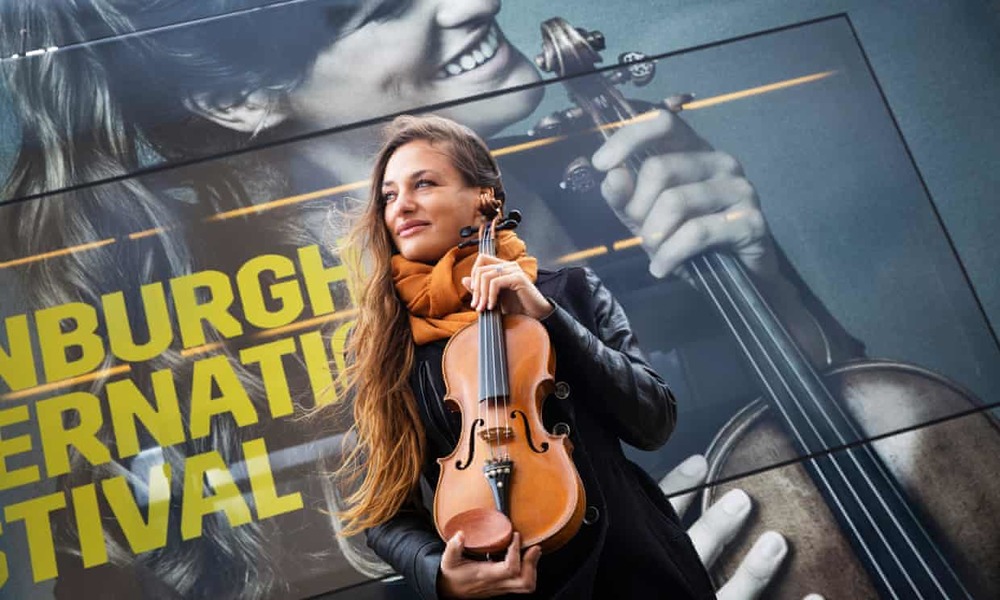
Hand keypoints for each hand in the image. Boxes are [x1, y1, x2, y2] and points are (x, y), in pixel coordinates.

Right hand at [438, 531, 541, 597]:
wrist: (449, 591)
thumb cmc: (451, 574)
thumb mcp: (448, 560)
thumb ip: (453, 547)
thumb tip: (460, 534)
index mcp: (486, 575)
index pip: (510, 568)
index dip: (516, 552)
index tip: (516, 535)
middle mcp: (497, 583)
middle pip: (524, 581)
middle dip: (532, 563)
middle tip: (534, 547)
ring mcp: (502, 587)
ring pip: (526, 585)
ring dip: (533, 568)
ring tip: (533, 552)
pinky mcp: (503, 587)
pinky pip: (523, 584)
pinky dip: (528, 571)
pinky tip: (524, 557)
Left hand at [462, 254, 552, 318]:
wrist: (534, 317)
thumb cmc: (516, 308)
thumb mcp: (493, 299)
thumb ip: (480, 289)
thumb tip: (464, 279)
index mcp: (502, 267)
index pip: (481, 259)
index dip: (473, 276)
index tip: (475, 296)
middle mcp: (508, 265)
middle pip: (480, 269)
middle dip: (475, 290)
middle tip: (477, 307)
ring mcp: (514, 270)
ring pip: (486, 276)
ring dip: (482, 295)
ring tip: (483, 309)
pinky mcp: (518, 278)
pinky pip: (496, 283)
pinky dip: (490, 296)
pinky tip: (493, 307)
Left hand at [592, 110, 775, 279]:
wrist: (734, 276)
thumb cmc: (687, 240)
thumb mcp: (645, 217)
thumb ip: (625, 197)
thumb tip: (612, 176)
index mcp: (694, 150)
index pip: (663, 122)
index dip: (629, 137)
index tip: (601, 164)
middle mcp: (719, 161)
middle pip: (659, 168)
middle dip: (637, 208)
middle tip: (640, 234)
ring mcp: (739, 188)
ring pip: (675, 202)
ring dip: (653, 236)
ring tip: (654, 254)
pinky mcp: (749, 220)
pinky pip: (695, 233)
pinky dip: (670, 255)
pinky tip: (662, 268)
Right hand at [661, 455, 823, 599]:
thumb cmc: (664, 578)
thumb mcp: (643, 557)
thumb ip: (661, 519)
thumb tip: (689, 467)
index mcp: (656, 563)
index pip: (661, 522)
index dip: (679, 491)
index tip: (700, 463)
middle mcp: (678, 583)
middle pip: (694, 555)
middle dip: (716, 528)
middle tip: (741, 500)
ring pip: (731, 595)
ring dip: (754, 570)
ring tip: (776, 543)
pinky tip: (818, 596)